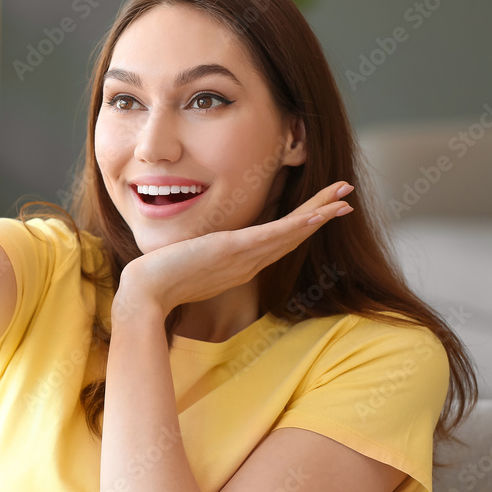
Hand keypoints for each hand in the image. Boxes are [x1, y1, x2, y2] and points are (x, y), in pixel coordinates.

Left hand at [112, 181, 355, 323]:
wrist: (145, 292)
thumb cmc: (160, 278)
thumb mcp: (187, 261)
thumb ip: (200, 254)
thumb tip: (197, 246)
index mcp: (240, 265)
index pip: (278, 242)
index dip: (302, 227)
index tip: (321, 212)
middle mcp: (248, 263)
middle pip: (292, 236)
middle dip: (320, 216)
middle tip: (347, 200)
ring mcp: (243, 258)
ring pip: (290, 234)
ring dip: (319, 215)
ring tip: (344, 199)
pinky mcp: (234, 250)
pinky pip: (273, 236)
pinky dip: (298, 225)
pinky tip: (317, 214)